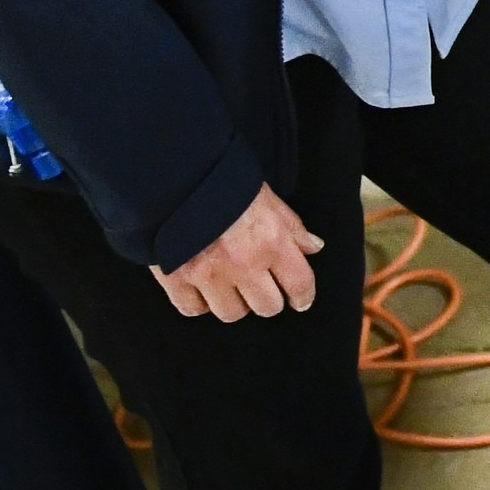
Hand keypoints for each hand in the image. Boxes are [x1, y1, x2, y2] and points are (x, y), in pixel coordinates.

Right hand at [151, 182, 323, 320]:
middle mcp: (244, 264)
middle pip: (267, 307)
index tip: (300, 300)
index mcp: (271, 241)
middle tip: (262, 288)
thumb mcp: (269, 199)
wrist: (180, 177)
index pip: (299, 283)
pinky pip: (193, 309)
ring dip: (234, 302)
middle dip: (268, 299)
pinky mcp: (177, 280)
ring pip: (231, 313)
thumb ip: (293, 228)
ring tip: (231, 285)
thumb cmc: (227, 184)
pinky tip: (203, 288)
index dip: (303, 296)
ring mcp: (209, 276)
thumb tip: (313, 247)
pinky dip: (199, 303)